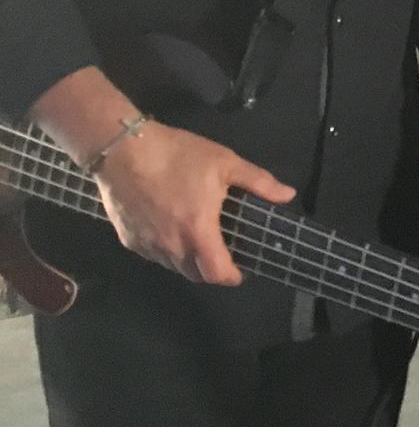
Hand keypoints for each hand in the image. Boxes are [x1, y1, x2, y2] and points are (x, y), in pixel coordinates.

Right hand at [93, 121, 294, 286]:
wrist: (123, 149)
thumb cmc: (178, 156)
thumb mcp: (226, 163)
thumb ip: (259, 182)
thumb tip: (288, 195)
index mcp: (198, 231)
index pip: (216, 273)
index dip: (231, 277)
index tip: (240, 271)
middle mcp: (171, 246)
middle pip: (194, 274)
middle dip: (210, 270)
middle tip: (221, 253)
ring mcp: (146, 245)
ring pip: (172, 266)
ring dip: (188, 261)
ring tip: (198, 239)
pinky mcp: (127, 239)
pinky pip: (152, 254)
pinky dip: (165, 250)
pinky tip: (170, 229)